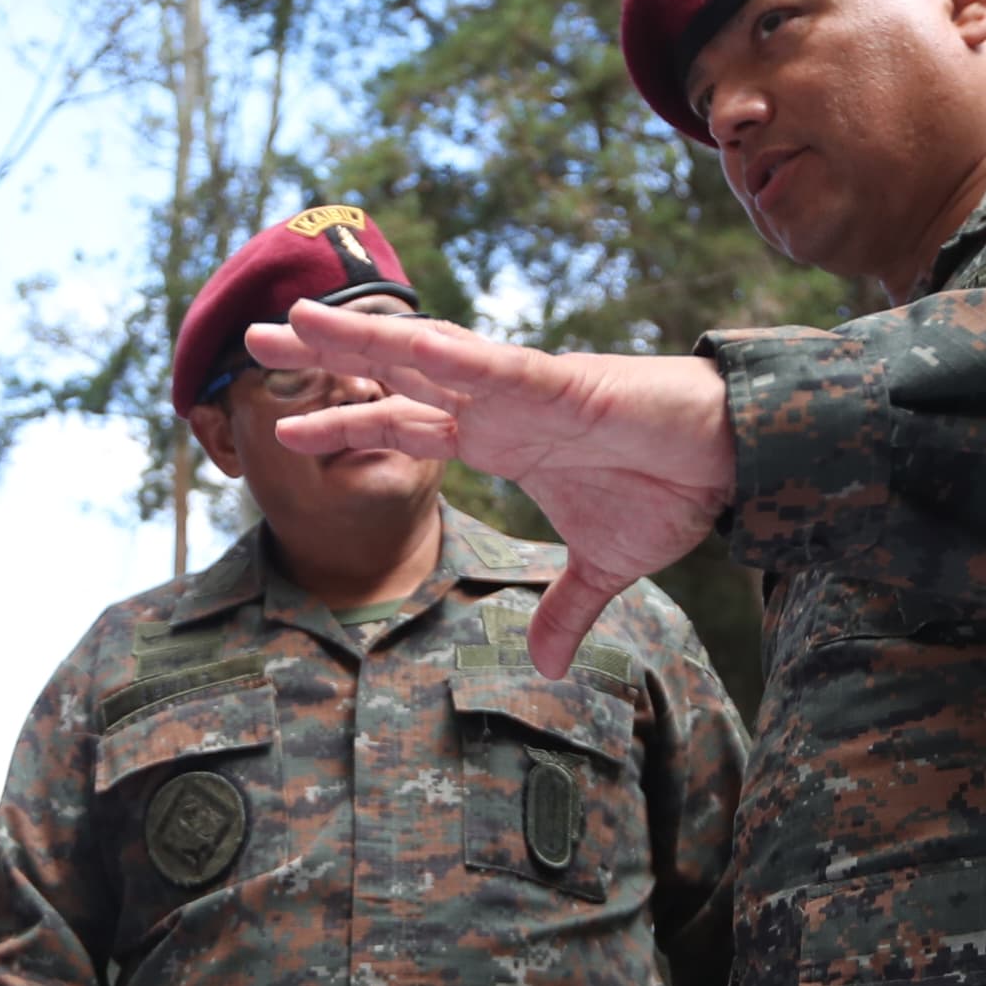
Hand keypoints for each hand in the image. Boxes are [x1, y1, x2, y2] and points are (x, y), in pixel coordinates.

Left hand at [255, 306, 736, 676]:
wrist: (733, 461)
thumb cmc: (672, 490)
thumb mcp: (605, 566)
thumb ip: (569, 610)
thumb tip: (552, 667)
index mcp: (497, 439)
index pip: (401, 423)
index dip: (342, 422)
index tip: (282, 429)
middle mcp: (495, 405)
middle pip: (391, 373)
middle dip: (324, 356)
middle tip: (251, 336)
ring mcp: (521, 389)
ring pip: (423, 355)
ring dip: (360, 337)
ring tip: (294, 318)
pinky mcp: (560, 382)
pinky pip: (493, 366)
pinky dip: (448, 354)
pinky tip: (401, 339)